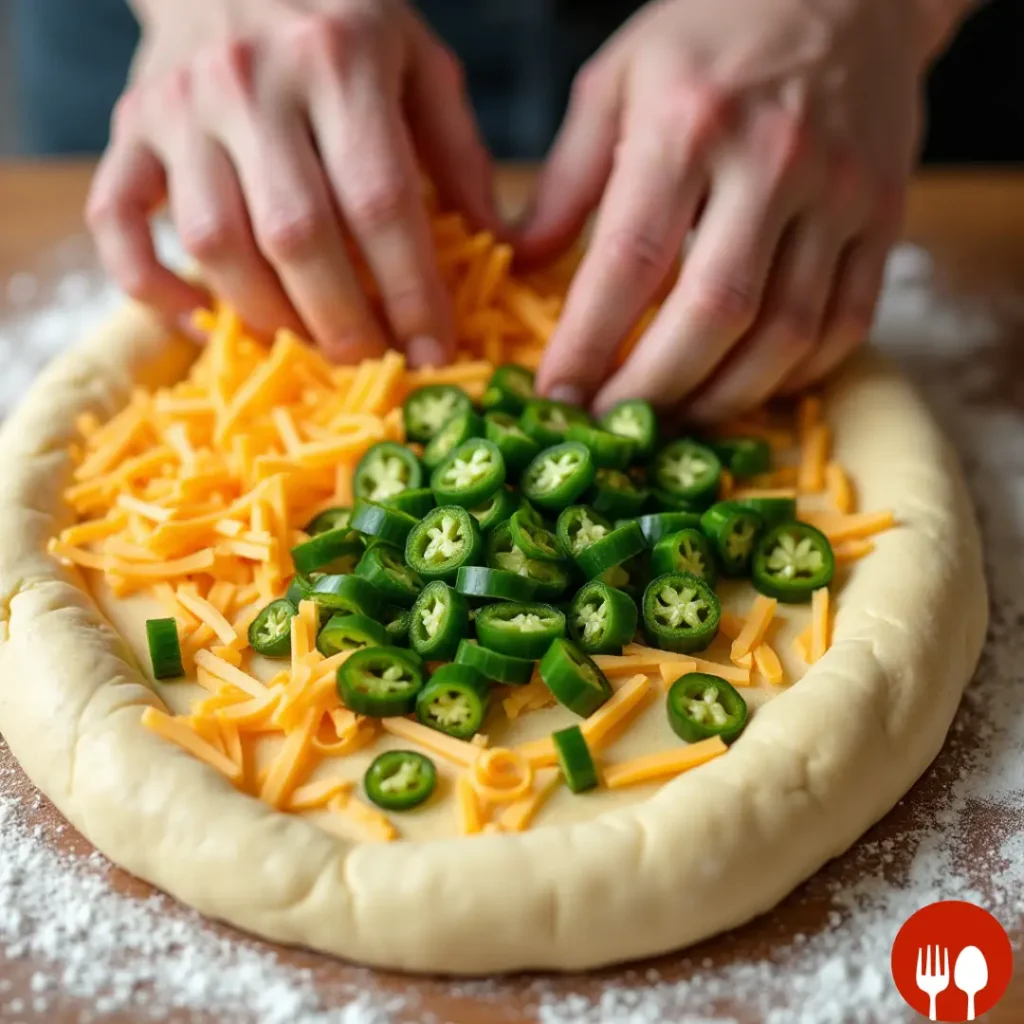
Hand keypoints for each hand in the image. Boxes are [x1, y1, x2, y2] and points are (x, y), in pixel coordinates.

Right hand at [87, 0, 496, 365]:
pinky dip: (150, 286)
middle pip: (295, 235)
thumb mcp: (418, 60)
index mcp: (339, 61)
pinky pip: (117, 221)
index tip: (435, 351)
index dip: (410, 291)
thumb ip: (459, 152)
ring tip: (307, 345)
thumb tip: (501, 249)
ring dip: (265, 315)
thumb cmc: (339, 17)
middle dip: (341, 321)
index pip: (380, 202)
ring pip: (212, 242)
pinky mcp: (129, 129)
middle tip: (372, 362)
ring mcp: (178, 108)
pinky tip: (199, 319)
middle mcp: (250, 84)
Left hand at [521, 0, 955, 419]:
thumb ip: (568, 177)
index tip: (555, 398)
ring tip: (674, 420)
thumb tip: (521, 262)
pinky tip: (750, 388)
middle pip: (713, 313)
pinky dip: (797, 375)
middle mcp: (772, 162)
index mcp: (689, 123)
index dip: (588, 345)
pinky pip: (847, 323)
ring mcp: (840, 194)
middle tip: (614, 429)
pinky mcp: (886, 216)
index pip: (630, 263)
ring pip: (786, 334)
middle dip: (655, 390)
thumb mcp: (618, 79)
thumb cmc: (716, 31)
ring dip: (724, 398)